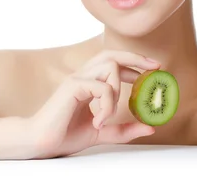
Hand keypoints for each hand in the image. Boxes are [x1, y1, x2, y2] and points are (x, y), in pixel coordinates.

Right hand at [28, 50, 160, 158]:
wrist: (41, 142)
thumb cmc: (64, 135)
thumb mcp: (102, 133)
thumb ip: (124, 129)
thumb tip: (150, 127)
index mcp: (88, 82)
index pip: (113, 64)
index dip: (134, 64)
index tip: (154, 70)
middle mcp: (82, 76)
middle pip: (111, 54)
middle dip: (135, 58)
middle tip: (155, 67)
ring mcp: (76, 79)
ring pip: (109, 66)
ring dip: (117, 90)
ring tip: (108, 114)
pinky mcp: (73, 86)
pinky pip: (102, 88)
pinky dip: (107, 105)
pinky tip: (99, 121)